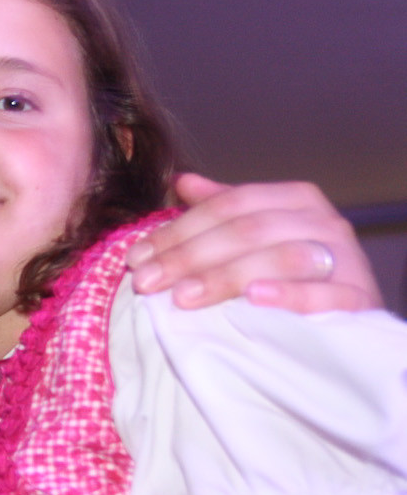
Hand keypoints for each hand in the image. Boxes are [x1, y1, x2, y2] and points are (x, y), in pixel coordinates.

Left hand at [126, 173, 381, 312]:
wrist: (350, 314)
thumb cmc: (294, 272)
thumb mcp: (256, 236)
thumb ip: (222, 209)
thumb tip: (181, 180)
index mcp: (293, 199)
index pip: (227, 206)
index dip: (178, 230)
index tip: (136, 258)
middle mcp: (322, 221)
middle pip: (246, 231)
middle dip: (188, 256)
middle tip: (146, 282)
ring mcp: (344, 257)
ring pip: (279, 258)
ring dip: (225, 277)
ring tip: (182, 297)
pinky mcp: (358, 297)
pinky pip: (322, 294)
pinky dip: (286, 295)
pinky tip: (252, 300)